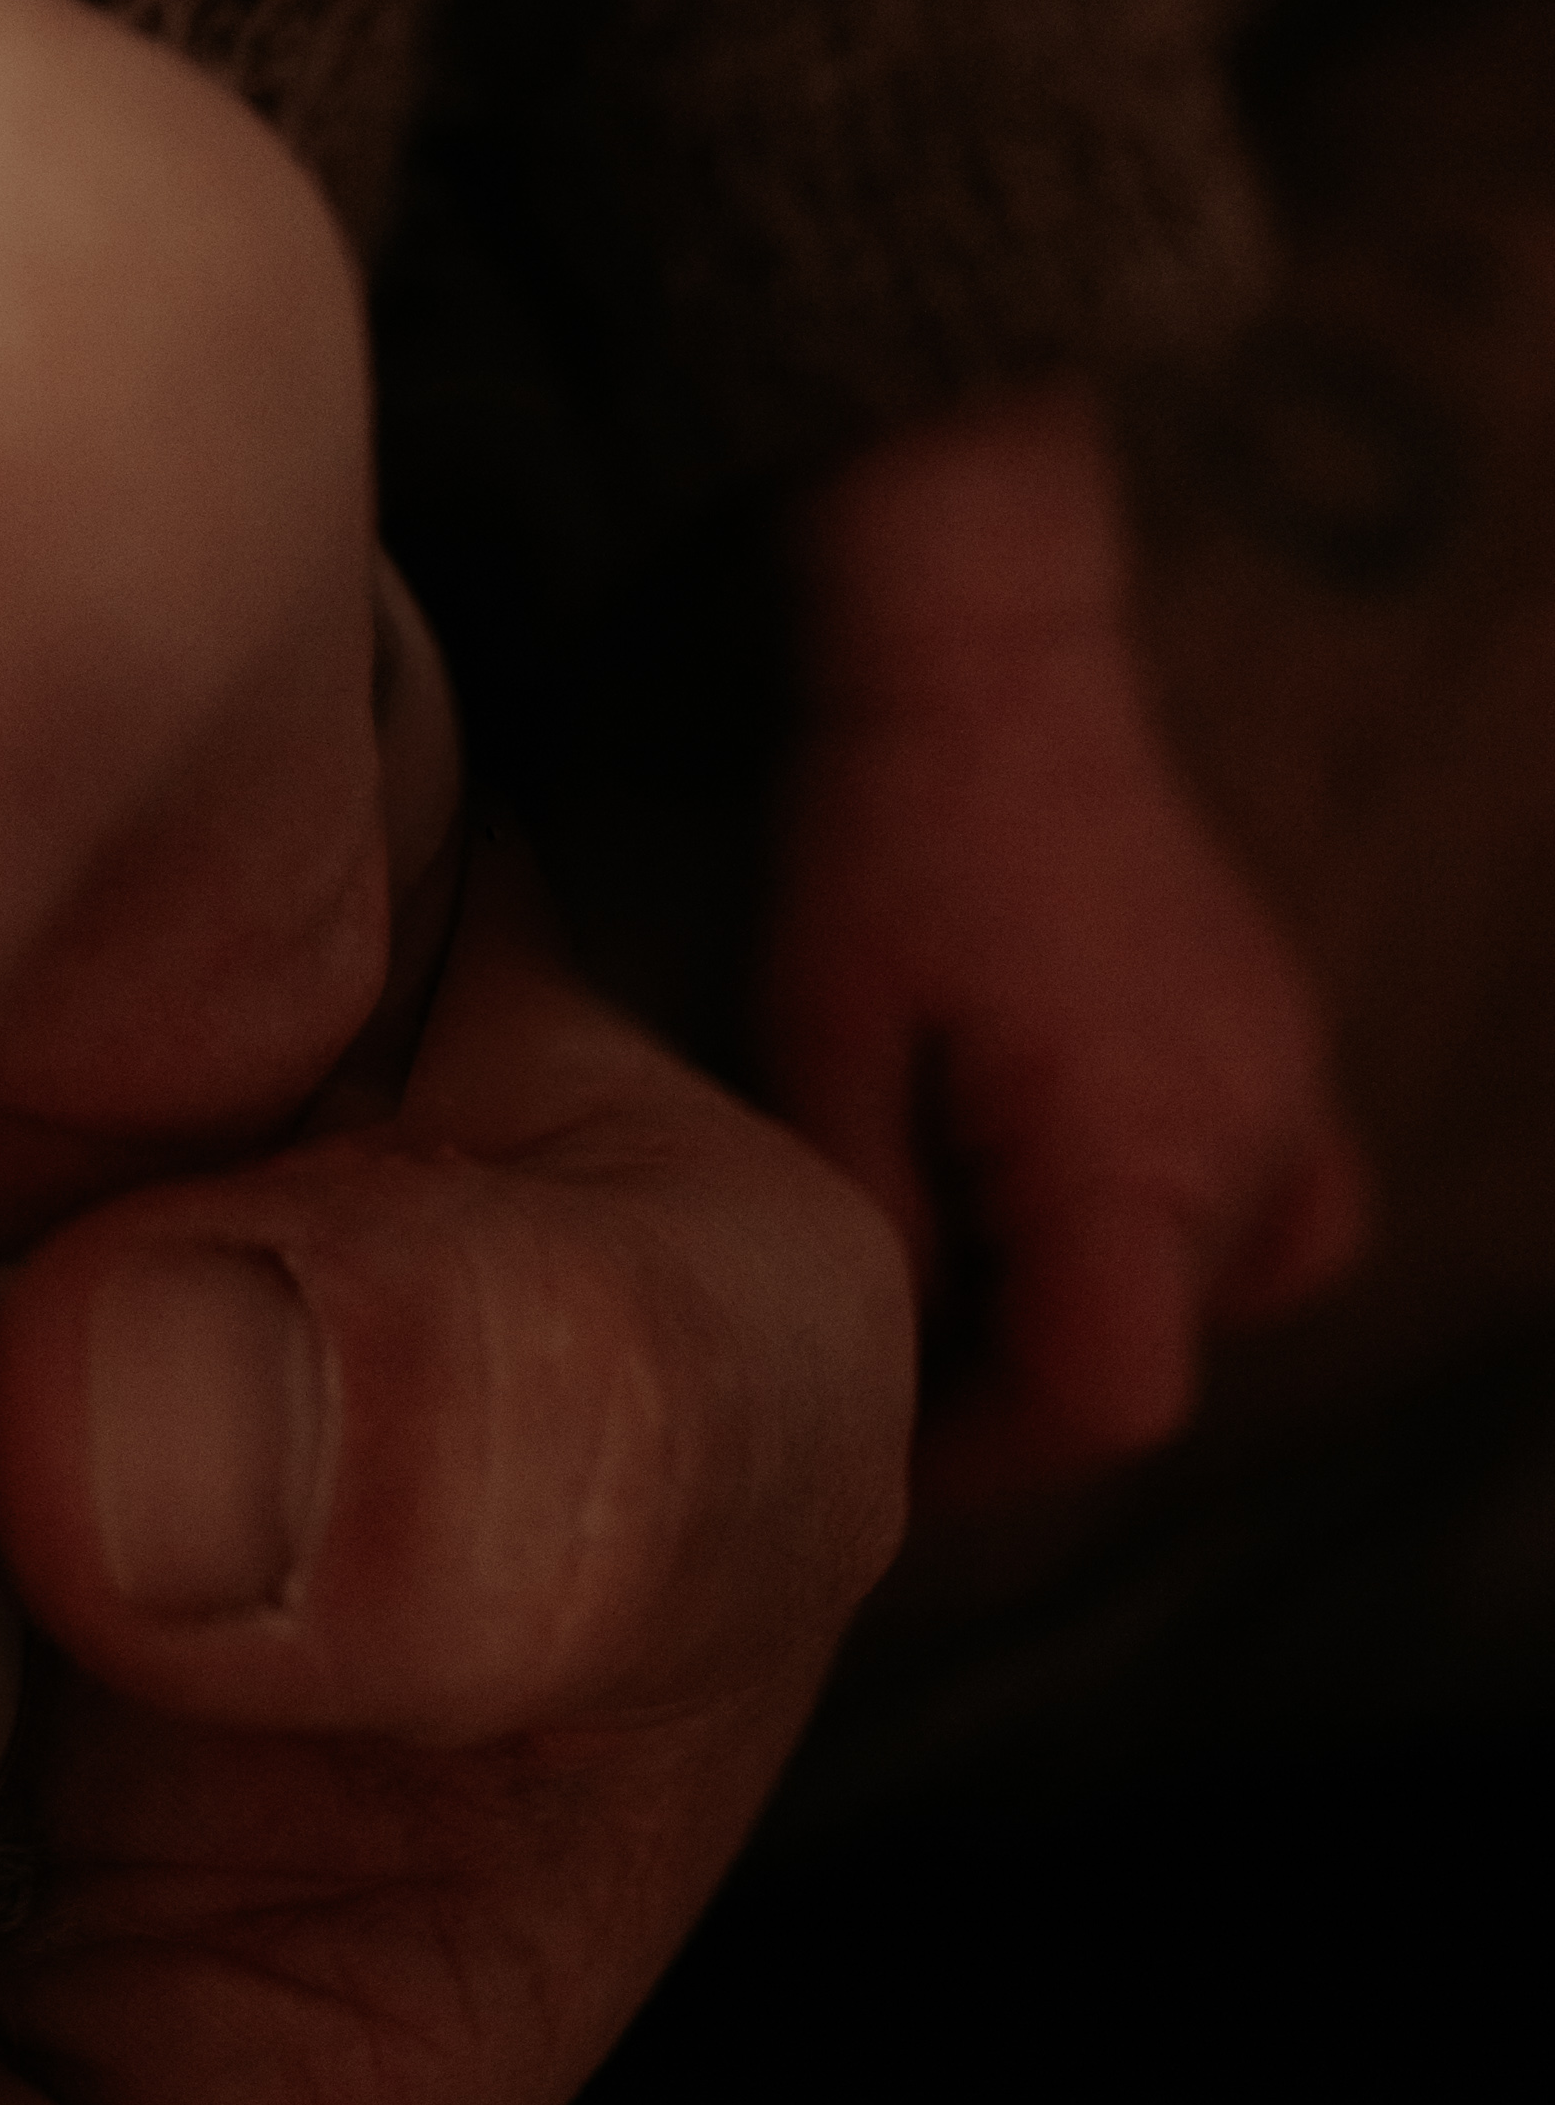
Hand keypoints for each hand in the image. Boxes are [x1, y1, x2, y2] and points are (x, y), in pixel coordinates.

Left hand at [762, 387, 1367, 1504]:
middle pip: (1153, 1356)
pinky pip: (1280, 1204)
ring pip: (1212, 1290)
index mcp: (1135, 1159)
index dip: (986, 1455)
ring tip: (972, 1248)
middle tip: (891, 1339)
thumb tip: (887, 1358)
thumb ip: (869, 1223)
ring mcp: (1283, 1084)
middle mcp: (1245, 1136)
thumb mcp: (821, 1039)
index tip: (885, 1443)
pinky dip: (1190, 1228)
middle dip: (1016, 1380)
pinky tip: (1088, 1185)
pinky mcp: (1279, 1033)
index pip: (1104, 1403)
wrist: (975, 649)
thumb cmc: (878, 831)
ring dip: (1096, 1300)